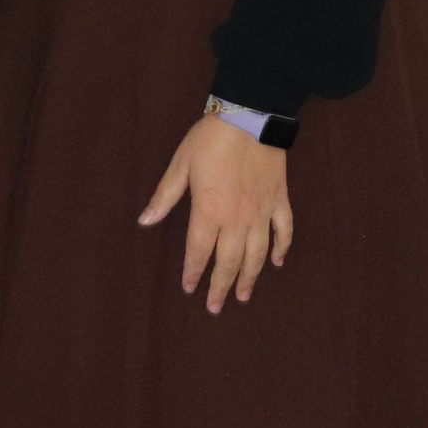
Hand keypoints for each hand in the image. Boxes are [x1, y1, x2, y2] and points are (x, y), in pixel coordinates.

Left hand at [139, 115, 291, 312]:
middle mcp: (237, 219)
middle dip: (220, 286)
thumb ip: (164, 197)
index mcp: (208, 212)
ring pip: (256, 255)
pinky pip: (283, 232)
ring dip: (249, 277)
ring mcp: (262, 213)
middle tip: (215, 308)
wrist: (249, 120)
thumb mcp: (179, 166)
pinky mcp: (280, 202)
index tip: (189, 289)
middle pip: (228, 261)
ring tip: (243, 296)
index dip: (193, 271)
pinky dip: (280, 249)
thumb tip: (144, 222)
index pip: (198, 251)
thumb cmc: (208, 141)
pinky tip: (276, 263)